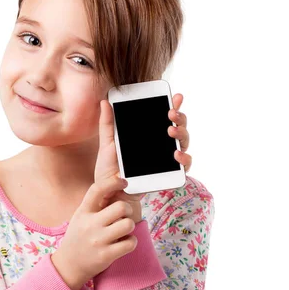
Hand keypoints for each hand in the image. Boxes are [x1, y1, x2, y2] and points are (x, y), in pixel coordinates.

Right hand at [52, 175, 138, 289]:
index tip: (124, 182)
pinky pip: (130, 243)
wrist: (68, 265)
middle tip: (125, 215)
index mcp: (83, 211)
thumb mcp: (81, 217)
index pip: (98, 189)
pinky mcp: (106, 255)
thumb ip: (95, 204)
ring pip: (128, 224)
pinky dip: (131, 242)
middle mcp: (90, 224)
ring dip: (129, 227)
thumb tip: (117, 185)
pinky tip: (124, 242)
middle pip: (121, 207)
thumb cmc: (78, 237)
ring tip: (123, 231)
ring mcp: (98, 240)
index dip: (114, 181)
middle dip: (128, 209)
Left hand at [96, 93, 192, 219]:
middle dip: (179, 117)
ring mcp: (168, 159)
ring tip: (171, 131)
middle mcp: (162, 145)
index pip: (165, 117)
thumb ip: (107, 124)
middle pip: (179, 127)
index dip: (173, 105)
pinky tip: (176, 154)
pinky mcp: (170, 175)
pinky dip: (184, 158)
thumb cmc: (110, 170)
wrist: (110, 193)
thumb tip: (104, 102)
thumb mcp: (107, 144)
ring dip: (182, 134)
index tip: (174, 96)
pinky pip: (184, 166)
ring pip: (184, 142)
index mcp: (150, 135)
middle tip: (170, 113)